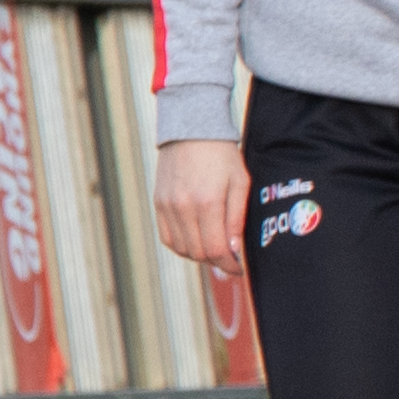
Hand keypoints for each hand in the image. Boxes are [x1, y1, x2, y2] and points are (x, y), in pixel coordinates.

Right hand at [156, 139, 249, 277]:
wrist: (191, 130)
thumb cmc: (222, 156)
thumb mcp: (240, 182)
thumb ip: (237, 218)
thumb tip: (234, 249)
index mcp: (206, 202)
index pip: (215, 250)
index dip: (230, 264)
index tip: (240, 268)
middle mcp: (182, 207)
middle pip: (198, 253)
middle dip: (217, 262)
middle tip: (231, 260)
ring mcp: (167, 207)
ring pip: (181, 249)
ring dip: (200, 256)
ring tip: (216, 249)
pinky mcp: (158, 204)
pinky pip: (167, 238)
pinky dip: (182, 246)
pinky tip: (197, 241)